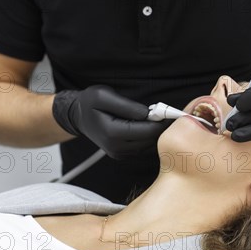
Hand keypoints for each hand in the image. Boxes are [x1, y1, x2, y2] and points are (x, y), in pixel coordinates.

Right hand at [52, 85, 171, 159]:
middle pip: (150, 140)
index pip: (146, 131)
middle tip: (168, 113)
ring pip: (149, 146)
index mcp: (112, 133)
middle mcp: (116, 147)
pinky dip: (150, 137)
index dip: (161, 122)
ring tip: (158, 117)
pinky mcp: (122, 154)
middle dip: (161, 127)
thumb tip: (147, 114)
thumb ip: (126, 106)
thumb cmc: (89, 103)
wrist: (79, 116)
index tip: (171, 112)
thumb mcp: (103, 95)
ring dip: (156, 132)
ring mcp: (119, 153)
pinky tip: (149, 125)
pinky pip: (143, 148)